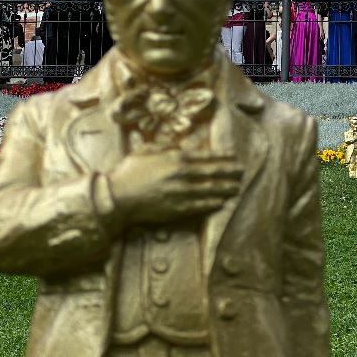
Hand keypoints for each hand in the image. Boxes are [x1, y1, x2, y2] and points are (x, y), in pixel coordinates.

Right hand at [107, 150, 242, 225]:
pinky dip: (212, 203)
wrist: (114, 197)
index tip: (234, 158)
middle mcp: (182, 175)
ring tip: (237, 187)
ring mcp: (180, 193)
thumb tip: (181, 147)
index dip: (223, 158)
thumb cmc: (128, 172)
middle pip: (213, 173)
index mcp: (175, 158)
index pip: (207, 157)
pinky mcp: (176, 209)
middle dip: (230, 172)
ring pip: (210, 190)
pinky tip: (222, 202)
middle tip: (242, 172)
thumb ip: (166, 148)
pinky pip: (200, 206)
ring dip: (226, 188)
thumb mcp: (147, 151)